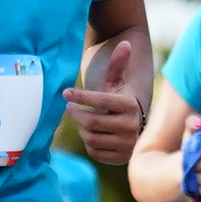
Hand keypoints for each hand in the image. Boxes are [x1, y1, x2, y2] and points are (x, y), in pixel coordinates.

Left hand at [64, 36, 145, 164]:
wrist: (134, 123)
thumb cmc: (119, 98)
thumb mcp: (116, 81)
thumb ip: (118, 63)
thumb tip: (125, 43)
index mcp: (130, 105)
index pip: (99, 101)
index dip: (80, 96)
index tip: (65, 92)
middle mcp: (132, 126)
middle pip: (92, 122)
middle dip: (76, 114)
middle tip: (69, 107)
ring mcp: (127, 145)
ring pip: (91, 138)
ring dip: (81, 128)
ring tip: (80, 119)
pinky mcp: (120, 158)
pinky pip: (94, 152)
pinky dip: (88, 142)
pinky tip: (90, 132)